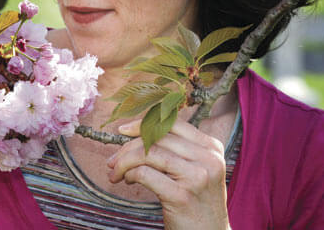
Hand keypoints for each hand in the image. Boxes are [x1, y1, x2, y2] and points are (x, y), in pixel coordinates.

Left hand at [107, 119, 230, 229]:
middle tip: (113, 160)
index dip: (144, 123)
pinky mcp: (182, 197)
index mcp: (211, 148)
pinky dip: (129, 174)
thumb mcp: (195, 168)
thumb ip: (176, 149)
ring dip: (124, 162)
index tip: (123, 130)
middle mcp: (208, 159)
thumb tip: (136, 131)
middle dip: (128, 147)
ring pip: (148, 154)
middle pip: (158, 138)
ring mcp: (197, 177)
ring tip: (117, 172)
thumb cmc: (196, 200)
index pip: (173, 123)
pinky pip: (144, 174)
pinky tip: (126, 181)